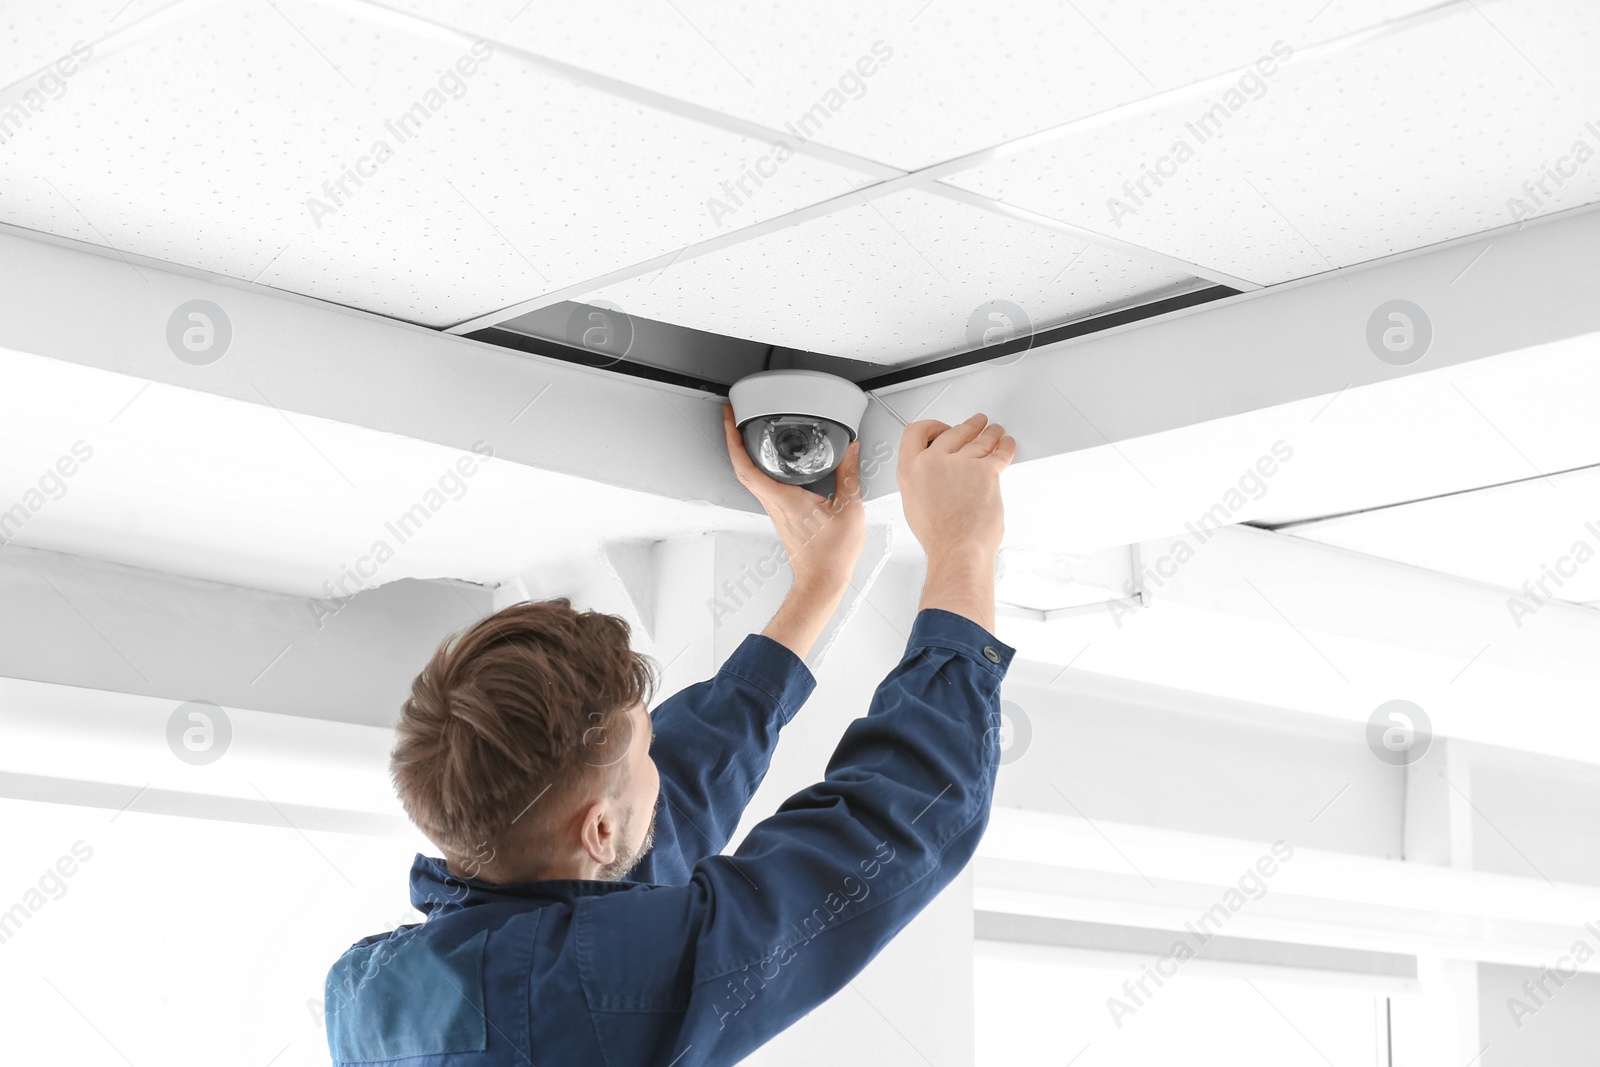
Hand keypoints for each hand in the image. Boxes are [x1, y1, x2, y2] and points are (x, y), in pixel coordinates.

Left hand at [722, 404, 865, 588]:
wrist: (823, 581)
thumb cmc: (832, 555)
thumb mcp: (850, 509)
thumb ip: (850, 475)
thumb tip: (851, 450)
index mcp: (784, 498)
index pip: (746, 466)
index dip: (733, 440)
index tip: (729, 420)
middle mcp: (774, 503)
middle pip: (742, 469)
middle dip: (732, 440)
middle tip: (731, 419)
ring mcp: (776, 510)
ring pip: (751, 479)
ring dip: (743, 454)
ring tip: (746, 434)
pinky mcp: (782, 515)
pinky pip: (763, 487)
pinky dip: (759, 468)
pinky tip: (770, 463)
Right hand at [897, 413, 1014, 564]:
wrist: (958, 549)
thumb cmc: (940, 536)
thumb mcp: (914, 503)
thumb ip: (921, 480)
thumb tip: (933, 474)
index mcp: (911, 469)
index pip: (915, 432)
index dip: (932, 426)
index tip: (942, 427)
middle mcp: (933, 461)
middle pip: (953, 432)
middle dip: (969, 426)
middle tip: (976, 424)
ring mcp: (960, 463)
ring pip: (979, 440)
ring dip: (990, 434)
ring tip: (995, 432)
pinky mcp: (985, 470)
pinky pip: (1000, 452)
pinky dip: (1006, 446)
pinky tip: (1007, 444)